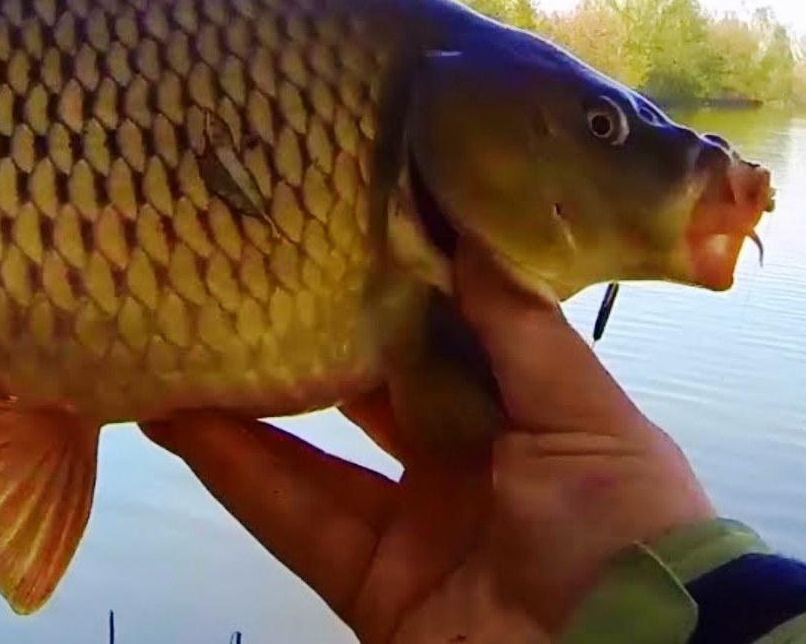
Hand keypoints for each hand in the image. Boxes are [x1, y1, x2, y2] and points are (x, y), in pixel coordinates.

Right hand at [142, 242, 713, 641]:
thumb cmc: (624, 528)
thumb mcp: (587, 416)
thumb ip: (516, 326)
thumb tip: (461, 218)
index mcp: (528, 415)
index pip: (446, 335)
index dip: (392, 282)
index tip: (333, 217)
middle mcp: (465, 465)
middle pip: (368, 390)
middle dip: (309, 334)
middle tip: (241, 264)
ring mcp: (412, 528)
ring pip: (313, 453)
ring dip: (249, 400)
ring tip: (185, 332)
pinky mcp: (367, 587)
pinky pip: (292, 519)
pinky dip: (236, 471)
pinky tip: (180, 418)